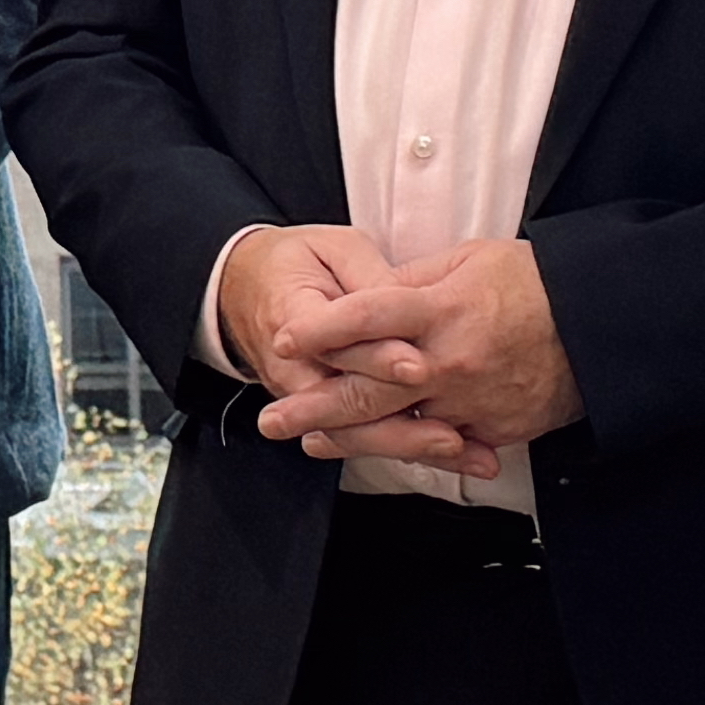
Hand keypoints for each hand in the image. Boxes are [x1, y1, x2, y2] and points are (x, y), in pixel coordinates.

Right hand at [218, 220, 457, 462]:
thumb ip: (368, 275)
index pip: (336, 343)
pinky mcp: (327, 410)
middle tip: (449, 432)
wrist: (245, 290)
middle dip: (400, 422)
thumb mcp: (331, 248)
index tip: (417, 366)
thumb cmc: (298, 263)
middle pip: (348, 405)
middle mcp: (297, 368)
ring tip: (459, 451)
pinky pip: (368, 433)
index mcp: (292, 317)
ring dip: (411, 445)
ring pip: (360, 431)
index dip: (379, 357)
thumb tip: (409, 295)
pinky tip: (456, 455)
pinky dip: (411, 447)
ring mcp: (311, 396)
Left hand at [262, 237, 576, 462]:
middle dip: (313, 408)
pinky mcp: (493, 431)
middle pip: (369, 391)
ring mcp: (471, 403)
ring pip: (397, 427)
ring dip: (349, 437)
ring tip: (309, 441)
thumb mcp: (473, 260)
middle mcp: (451, 361)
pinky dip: (407, 447)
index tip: (287, 337)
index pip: (369, 317)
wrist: (602, 329)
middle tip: (271, 420)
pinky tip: (372, 451)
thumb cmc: (538, 285)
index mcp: (444, 309)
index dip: (323, 328)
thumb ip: (416, 283)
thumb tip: (372, 294)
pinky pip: (442, 444)